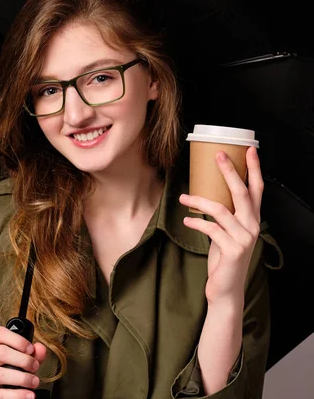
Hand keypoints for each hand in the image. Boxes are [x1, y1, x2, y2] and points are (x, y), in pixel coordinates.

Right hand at [0, 326, 47, 398]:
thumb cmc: (11, 371)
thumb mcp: (21, 360)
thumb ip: (33, 354)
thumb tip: (40, 348)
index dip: (17, 339)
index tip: (31, 349)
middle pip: (0, 352)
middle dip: (23, 360)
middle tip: (35, 367)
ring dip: (21, 378)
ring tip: (34, 382)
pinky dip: (17, 395)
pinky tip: (28, 395)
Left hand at [179, 147, 262, 305]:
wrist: (225, 289)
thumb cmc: (223, 259)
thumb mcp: (224, 234)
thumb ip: (222, 217)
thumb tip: (202, 197)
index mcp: (252, 220)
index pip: (256, 190)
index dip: (254, 169)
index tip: (249, 150)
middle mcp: (252, 226)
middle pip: (242, 192)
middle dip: (230, 172)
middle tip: (217, 156)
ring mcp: (244, 238)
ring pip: (221, 209)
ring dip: (199, 201)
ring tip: (183, 198)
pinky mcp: (232, 250)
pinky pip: (211, 229)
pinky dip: (197, 223)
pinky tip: (186, 221)